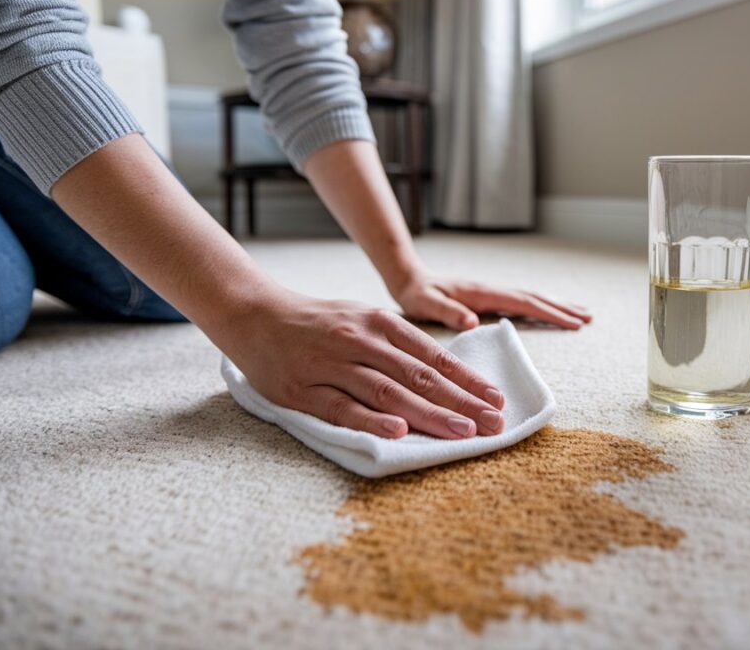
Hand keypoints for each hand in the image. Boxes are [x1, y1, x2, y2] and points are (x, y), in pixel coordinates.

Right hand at [222, 288, 505, 439]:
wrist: (253, 315)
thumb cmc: (317, 322)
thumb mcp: (362, 319)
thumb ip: (397, 344)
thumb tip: (443, 374)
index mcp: (379, 323)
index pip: (433, 356)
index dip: (467, 379)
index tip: (496, 399)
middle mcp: (360, 341)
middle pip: (419, 377)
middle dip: (461, 402)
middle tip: (494, 425)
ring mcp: (332, 366)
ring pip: (388, 393)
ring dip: (429, 415)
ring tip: (462, 433)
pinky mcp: (304, 390)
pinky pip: (342, 408)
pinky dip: (371, 421)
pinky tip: (398, 434)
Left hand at [391, 272, 592, 330]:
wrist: (408, 279)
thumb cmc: (416, 294)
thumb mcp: (426, 304)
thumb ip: (449, 312)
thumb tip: (475, 321)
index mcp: (483, 292)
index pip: (523, 302)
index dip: (549, 312)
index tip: (573, 322)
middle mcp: (492, 290)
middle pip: (534, 297)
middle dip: (562, 308)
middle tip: (589, 318)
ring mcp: (492, 293)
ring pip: (530, 298)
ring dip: (556, 305)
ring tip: (580, 314)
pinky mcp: (488, 298)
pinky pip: (521, 303)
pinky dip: (540, 307)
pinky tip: (549, 312)